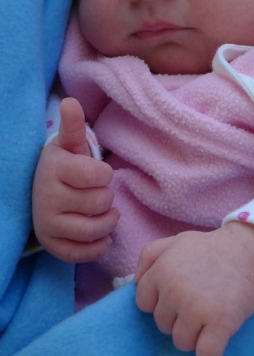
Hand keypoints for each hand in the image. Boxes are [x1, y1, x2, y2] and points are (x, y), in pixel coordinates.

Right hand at [32, 97, 118, 261]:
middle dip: (107, 197)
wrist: (43, 190)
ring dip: (108, 221)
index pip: (96, 175)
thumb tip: (70, 101)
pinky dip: (98, 247)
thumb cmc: (65, 165)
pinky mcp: (51, 245)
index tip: (98, 173)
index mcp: (54, 169)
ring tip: (107, 212)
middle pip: (99, 202)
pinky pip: (82, 254)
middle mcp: (46, 198)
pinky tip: (102, 235)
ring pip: (93, 229)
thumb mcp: (69, 144)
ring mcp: (47, 223)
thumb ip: (73, 125)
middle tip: (101, 193)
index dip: (104, 174)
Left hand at [134, 226, 253, 355]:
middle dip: (178, 317)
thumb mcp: (176, 241)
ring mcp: (196, 308)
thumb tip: (134, 283)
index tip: (179, 293)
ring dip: (195, 335)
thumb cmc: (210, 249)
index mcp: (161, 270)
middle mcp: (174, 289)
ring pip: (181, 343)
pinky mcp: (219, 323)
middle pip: (162, 325)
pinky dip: (210, 354)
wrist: (250, 252)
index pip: (143, 304)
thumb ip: (149, 256)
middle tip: (199, 299)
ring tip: (210, 313)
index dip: (161, 300)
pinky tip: (217, 337)